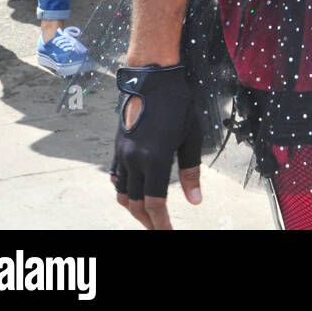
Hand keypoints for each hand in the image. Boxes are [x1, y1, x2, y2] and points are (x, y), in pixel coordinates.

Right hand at [110, 64, 201, 230]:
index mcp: (155, 159)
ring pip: (122, 193)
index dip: (161, 224)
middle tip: (160, 229)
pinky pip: (116, 176)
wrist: (152, 77)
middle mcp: (134, 159)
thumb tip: (195, 200)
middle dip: (147, 221)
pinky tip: (132, 191)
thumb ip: (191, 171)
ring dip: (133, 208)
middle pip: (135, 204)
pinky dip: (123, 190)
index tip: (168, 234)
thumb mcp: (190, 136)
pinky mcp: (118, 145)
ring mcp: (123, 152)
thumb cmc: (176, 103)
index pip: (154, 203)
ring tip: (147, 215)